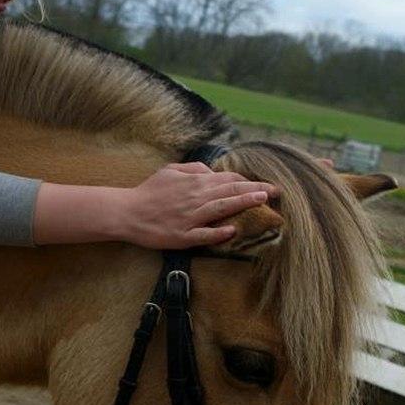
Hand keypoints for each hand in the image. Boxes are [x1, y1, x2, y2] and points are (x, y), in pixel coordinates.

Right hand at [114, 162, 280, 249]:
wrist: (127, 212)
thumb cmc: (149, 191)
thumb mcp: (170, 170)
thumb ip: (193, 168)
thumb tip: (213, 171)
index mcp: (194, 182)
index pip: (227, 179)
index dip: (248, 182)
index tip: (267, 185)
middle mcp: (195, 198)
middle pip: (229, 191)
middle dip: (255, 190)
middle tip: (277, 191)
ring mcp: (189, 218)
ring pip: (220, 208)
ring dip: (242, 203)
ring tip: (261, 201)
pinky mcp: (182, 236)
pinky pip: (203, 235)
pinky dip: (218, 233)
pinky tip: (232, 231)